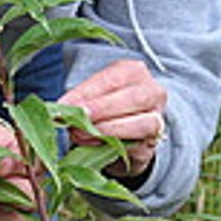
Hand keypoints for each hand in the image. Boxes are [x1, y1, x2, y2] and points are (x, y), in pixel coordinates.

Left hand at [58, 59, 166, 178]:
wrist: (120, 133)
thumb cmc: (103, 106)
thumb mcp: (91, 94)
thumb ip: (81, 99)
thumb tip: (62, 109)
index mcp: (134, 72)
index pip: (113, 79)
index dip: (88, 92)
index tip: (64, 104)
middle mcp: (152, 93)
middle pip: (133, 98)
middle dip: (101, 109)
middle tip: (76, 118)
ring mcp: (157, 120)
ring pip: (143, 124)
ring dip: (109, 130)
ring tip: (80, 133)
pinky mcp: (151, 147)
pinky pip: (138, 147)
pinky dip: (113, 146)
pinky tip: (91, 145)